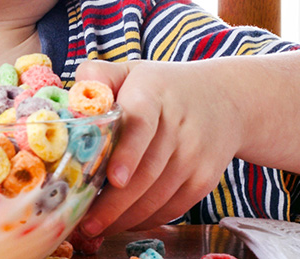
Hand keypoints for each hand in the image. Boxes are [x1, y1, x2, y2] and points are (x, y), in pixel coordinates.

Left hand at [74, 59, 242, 235]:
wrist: (226, 99)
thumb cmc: (163, 88)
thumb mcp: (133, 71)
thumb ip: (98, 76)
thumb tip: (73, 96)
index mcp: (153, 94)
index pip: (141, 124)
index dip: (128, 153)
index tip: (114, 178)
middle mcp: (179, 126)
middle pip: (146, 172)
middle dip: (113, 203)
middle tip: (86, 223)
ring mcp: (195, 155)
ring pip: (157, 196)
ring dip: (125, 218)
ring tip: (96, 228)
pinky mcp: (204, 179)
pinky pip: (172, 208)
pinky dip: (145, 220)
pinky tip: (122, 222)